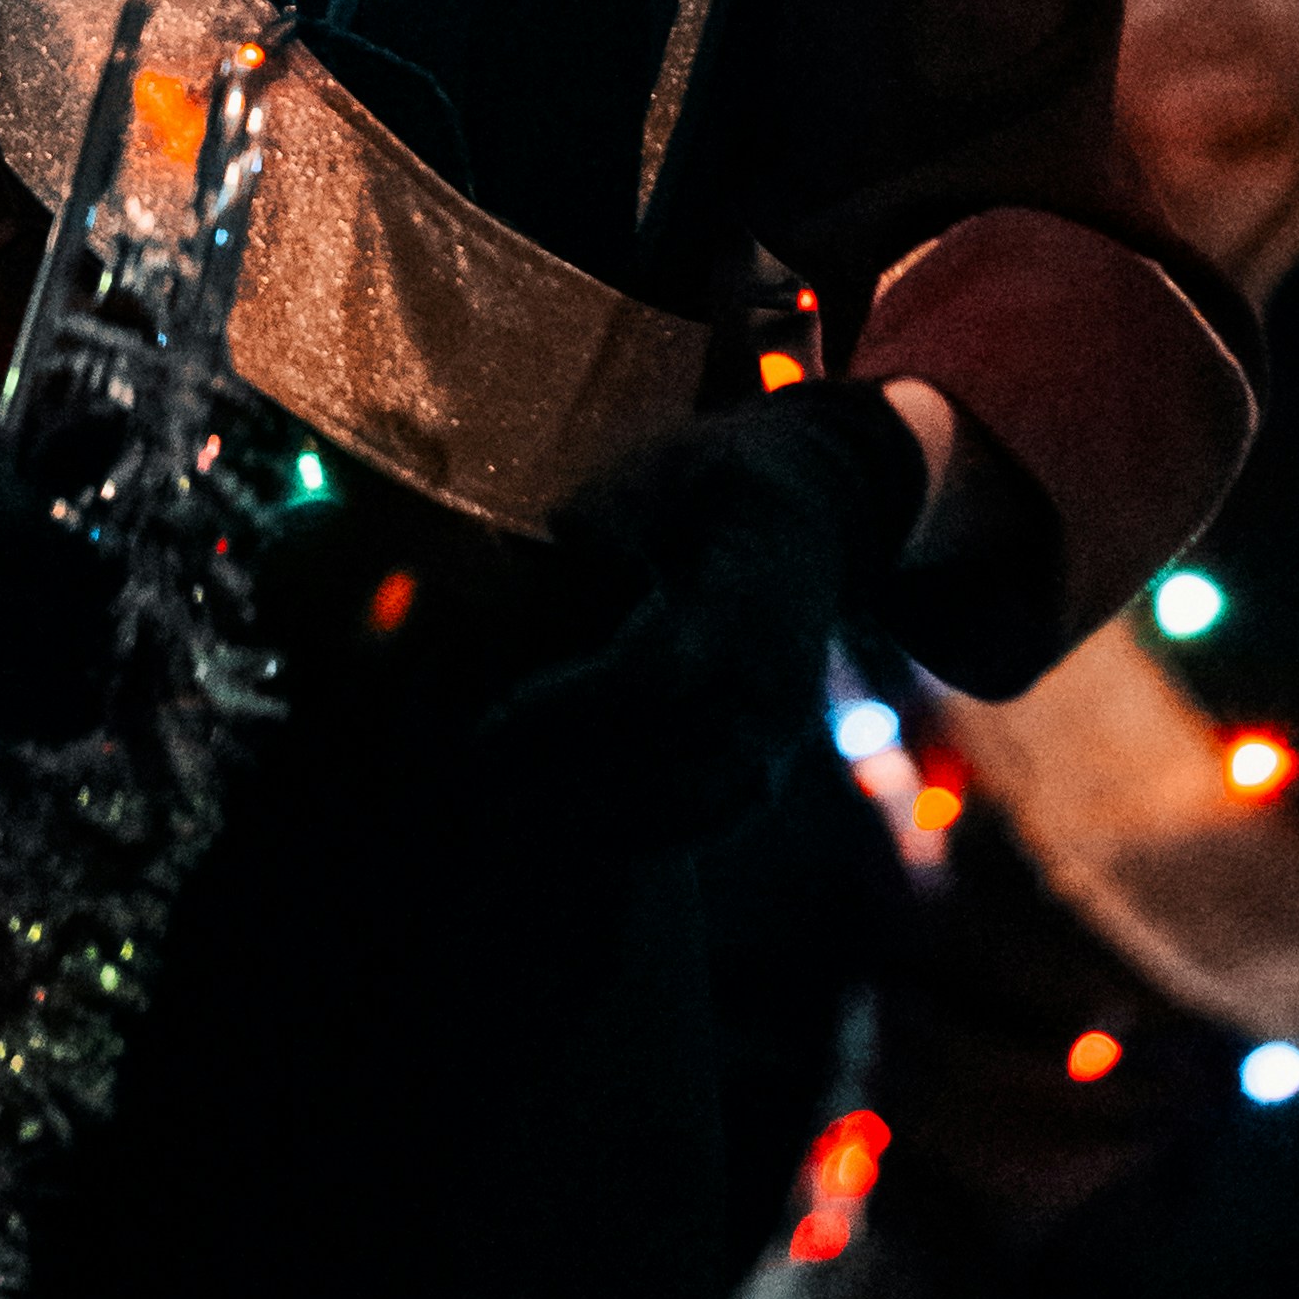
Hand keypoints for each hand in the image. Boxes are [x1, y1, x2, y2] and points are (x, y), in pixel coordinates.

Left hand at [475, 382, 928, 868]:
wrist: (821, 509)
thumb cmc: (728, 481)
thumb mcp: (685, 460)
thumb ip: (631, 494)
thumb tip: (569, 529)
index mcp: (745, 602)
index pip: (652, 675)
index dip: (571, 705)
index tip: (495, 718)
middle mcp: (771, 677)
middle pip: (666, 755)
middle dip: (568, 774)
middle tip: (477, 775)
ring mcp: (780, 722)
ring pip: (693, 800)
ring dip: (603, 817)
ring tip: (512, 814)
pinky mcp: (777, 746)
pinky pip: (722, 815)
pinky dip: (655, 836)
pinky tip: (584, 838)